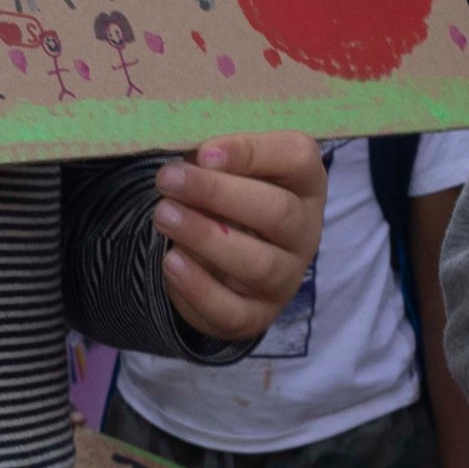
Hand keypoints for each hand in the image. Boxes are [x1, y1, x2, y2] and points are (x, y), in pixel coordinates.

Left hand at [153, 133, 328, 341]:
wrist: (218, 259)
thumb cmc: (225, 196)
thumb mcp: (223, 167)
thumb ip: (213, 155)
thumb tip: (194, 157)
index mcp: (304, 182)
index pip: (297, 158)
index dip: (251, 152)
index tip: (204, 153)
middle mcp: (305, 231)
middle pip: (279, 213)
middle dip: (218, 194)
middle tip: (168, 180)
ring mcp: (287, 277)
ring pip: (260, 264)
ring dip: (206, 238)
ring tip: (163, 216)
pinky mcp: (259, 315)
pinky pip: (234, 310)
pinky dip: (199, 288)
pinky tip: (170, 262)